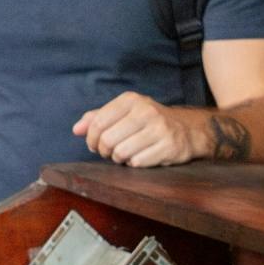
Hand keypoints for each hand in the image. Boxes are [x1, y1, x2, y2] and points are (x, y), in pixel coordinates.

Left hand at [72, 91, 199, 166]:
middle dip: (104, 151)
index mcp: (131, 100)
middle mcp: (146, 111)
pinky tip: (140, 157)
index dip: (91, 139)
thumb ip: (98, 118)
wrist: (187, 129)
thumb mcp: (124, 113)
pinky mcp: (169, 146)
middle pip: (107, 140)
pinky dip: (134, 164)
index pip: (97, 123)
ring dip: (119, 158)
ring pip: (121, 153)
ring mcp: (159, 129)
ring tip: (125, 154)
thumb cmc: (148, 122)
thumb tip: (76, 129)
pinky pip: (137, 163)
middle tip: (110, 152)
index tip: (95, 145)